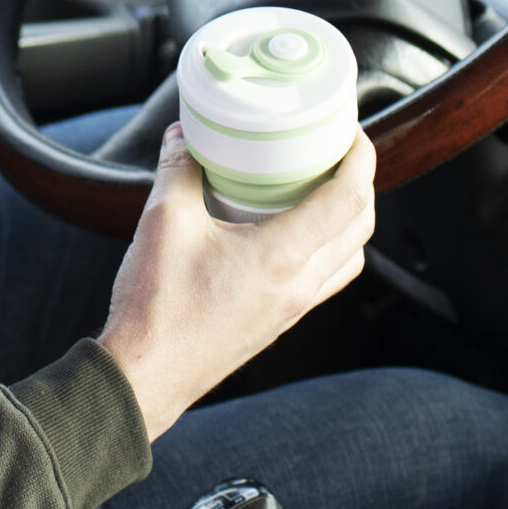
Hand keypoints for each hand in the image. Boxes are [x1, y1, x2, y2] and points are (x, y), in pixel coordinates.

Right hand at [99, 129, 377, 444]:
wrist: (146, 376)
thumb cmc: (157, 307)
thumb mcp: (163, 221)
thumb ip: (178, 169)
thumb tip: (184, 135)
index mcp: (282, 255)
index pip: (348, 198)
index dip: (361, 158)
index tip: (352, 132)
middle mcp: (300, 284)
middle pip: (361, 226)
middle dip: (362, 183)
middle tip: (339, 153)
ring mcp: (293, 307)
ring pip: (349, 257)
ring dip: (349, 220)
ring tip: (322, 190)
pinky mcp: (279, 321)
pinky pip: (326, 279)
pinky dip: (328, 249)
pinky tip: (292, 233)